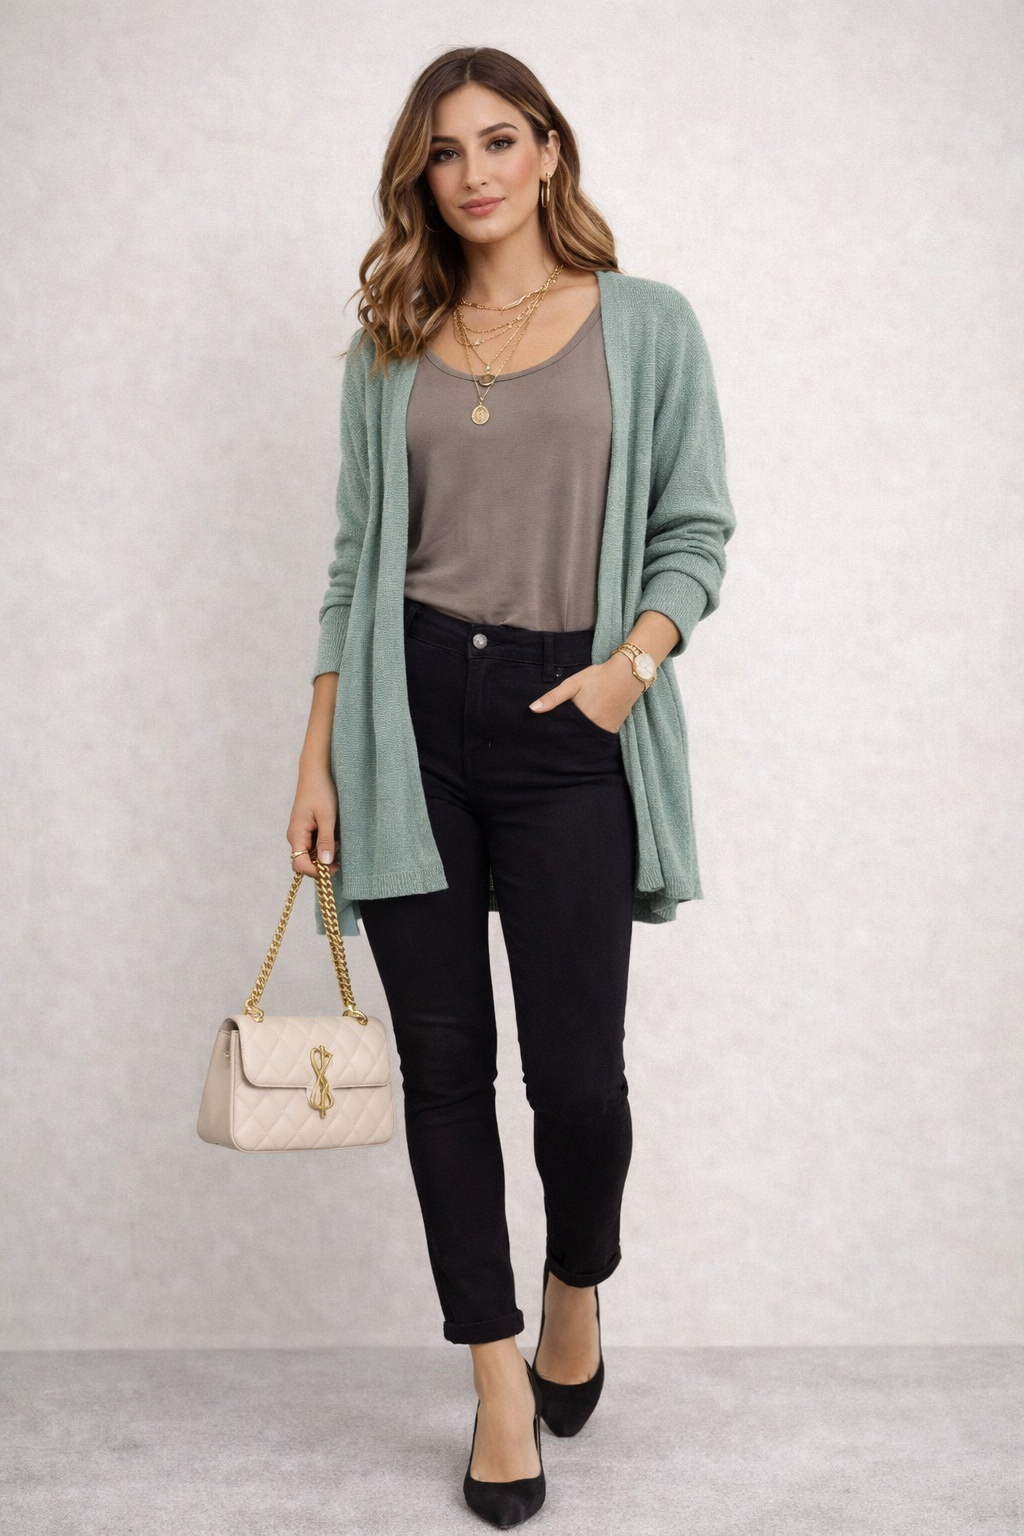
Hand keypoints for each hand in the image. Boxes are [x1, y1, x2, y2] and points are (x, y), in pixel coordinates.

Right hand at [287, 767, 339, 877]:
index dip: (316, 871)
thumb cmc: (321, 790)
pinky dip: (325, 845)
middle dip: (323, 863)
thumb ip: (325, 840)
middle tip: (340, 854)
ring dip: (325, 853)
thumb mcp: (327, 816)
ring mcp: (300, 833)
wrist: (316, 772)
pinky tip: (335, 836)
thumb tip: (325, 863)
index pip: (300, 864)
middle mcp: (295, 836)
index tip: (334, 867)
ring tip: (338, 841)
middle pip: (305, 861)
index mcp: (296, 834)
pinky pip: (314, 844)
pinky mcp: (306, 828)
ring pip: (311, 854)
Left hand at [528, 656, 645, 732]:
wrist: (628, 674)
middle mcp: (593, 727)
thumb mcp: (572, 684)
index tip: (546, 737)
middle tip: (555, 739)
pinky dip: (591, 737)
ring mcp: (605, 730)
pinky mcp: (613, 729)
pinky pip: (598, 738)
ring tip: (569, 735)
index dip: (553, 735)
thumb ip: (553, 697)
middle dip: (565, 739)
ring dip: (578, 739)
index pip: (562, 733)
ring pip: (586, 740)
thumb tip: (532, 709)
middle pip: (574, 739)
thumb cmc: (598, 677)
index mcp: (581, 717)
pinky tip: (585, 732)